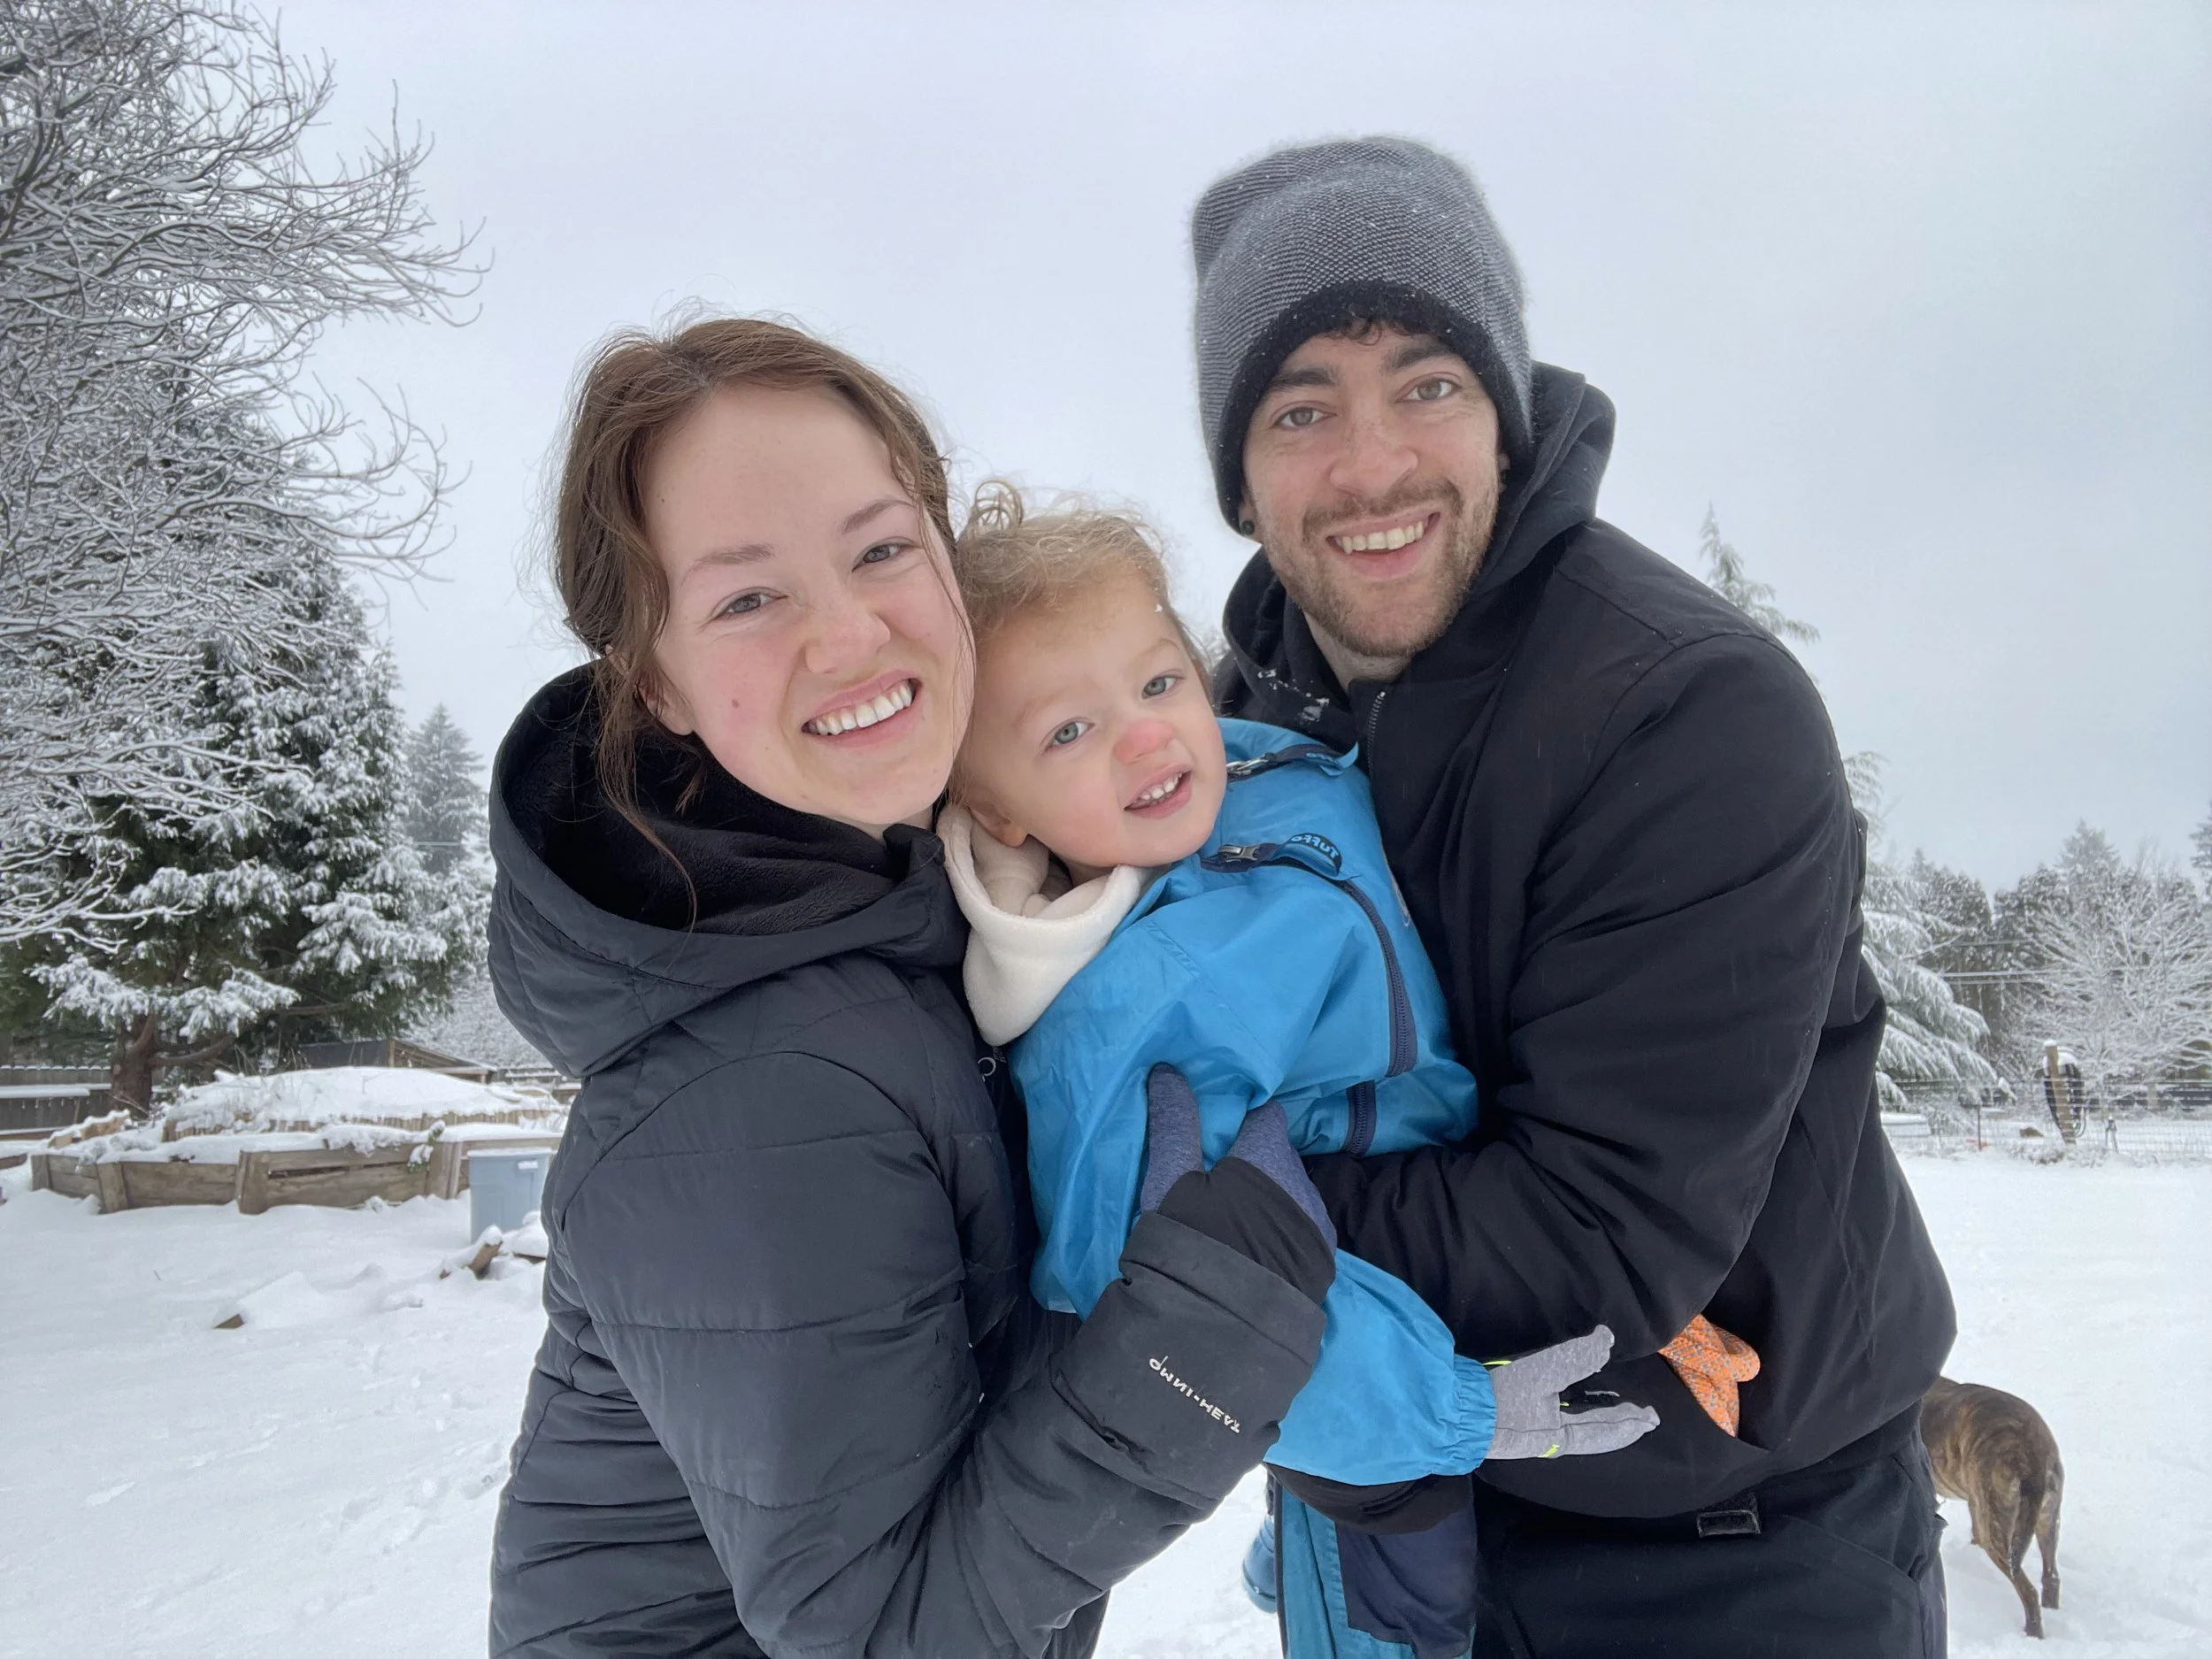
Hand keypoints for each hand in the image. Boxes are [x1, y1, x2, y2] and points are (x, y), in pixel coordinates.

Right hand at [1140, 1066, 1332, 1244]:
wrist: (1229, 1328)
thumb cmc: (1196, 1240)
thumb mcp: (1171, 1181)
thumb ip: (1173, 1124)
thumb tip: (1168, 1071)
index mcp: (1269, 1153)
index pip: (1265, 1114)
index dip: (1242, 1119)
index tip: (1218, 1133)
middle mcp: (1303, 1182)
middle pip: (1278, 1156)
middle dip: (1253, 1163)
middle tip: (1217, 1182)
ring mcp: (1317, 1225)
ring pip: (1291, 1195)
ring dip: (1269, 1200)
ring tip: (1234, 1222)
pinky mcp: (1322, 1263)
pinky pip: (1300, 1231)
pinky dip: (1281, 1233)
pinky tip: (1255, 1250)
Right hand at [1485, 1326, 1660, 1459]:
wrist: (1452, 1414)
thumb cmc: (1497, 1398)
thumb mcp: (1538, 1373)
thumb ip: (1574, 1358)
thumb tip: (1607, 1340)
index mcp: (1561, 1435)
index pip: (1606, 1430)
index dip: (1629, 1422)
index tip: (1651, 1417)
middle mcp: (1551, 1439)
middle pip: (1595, 1433)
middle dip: (1618, 1425)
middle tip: (1640, 1417)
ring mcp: (1534, 1434)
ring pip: (1579, 1429)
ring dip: (1600, 1420)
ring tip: (1613, 1410)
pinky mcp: (1517, 1425)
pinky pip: (1561, 1423)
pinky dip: (1578, 1416)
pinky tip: (1571, 1406)